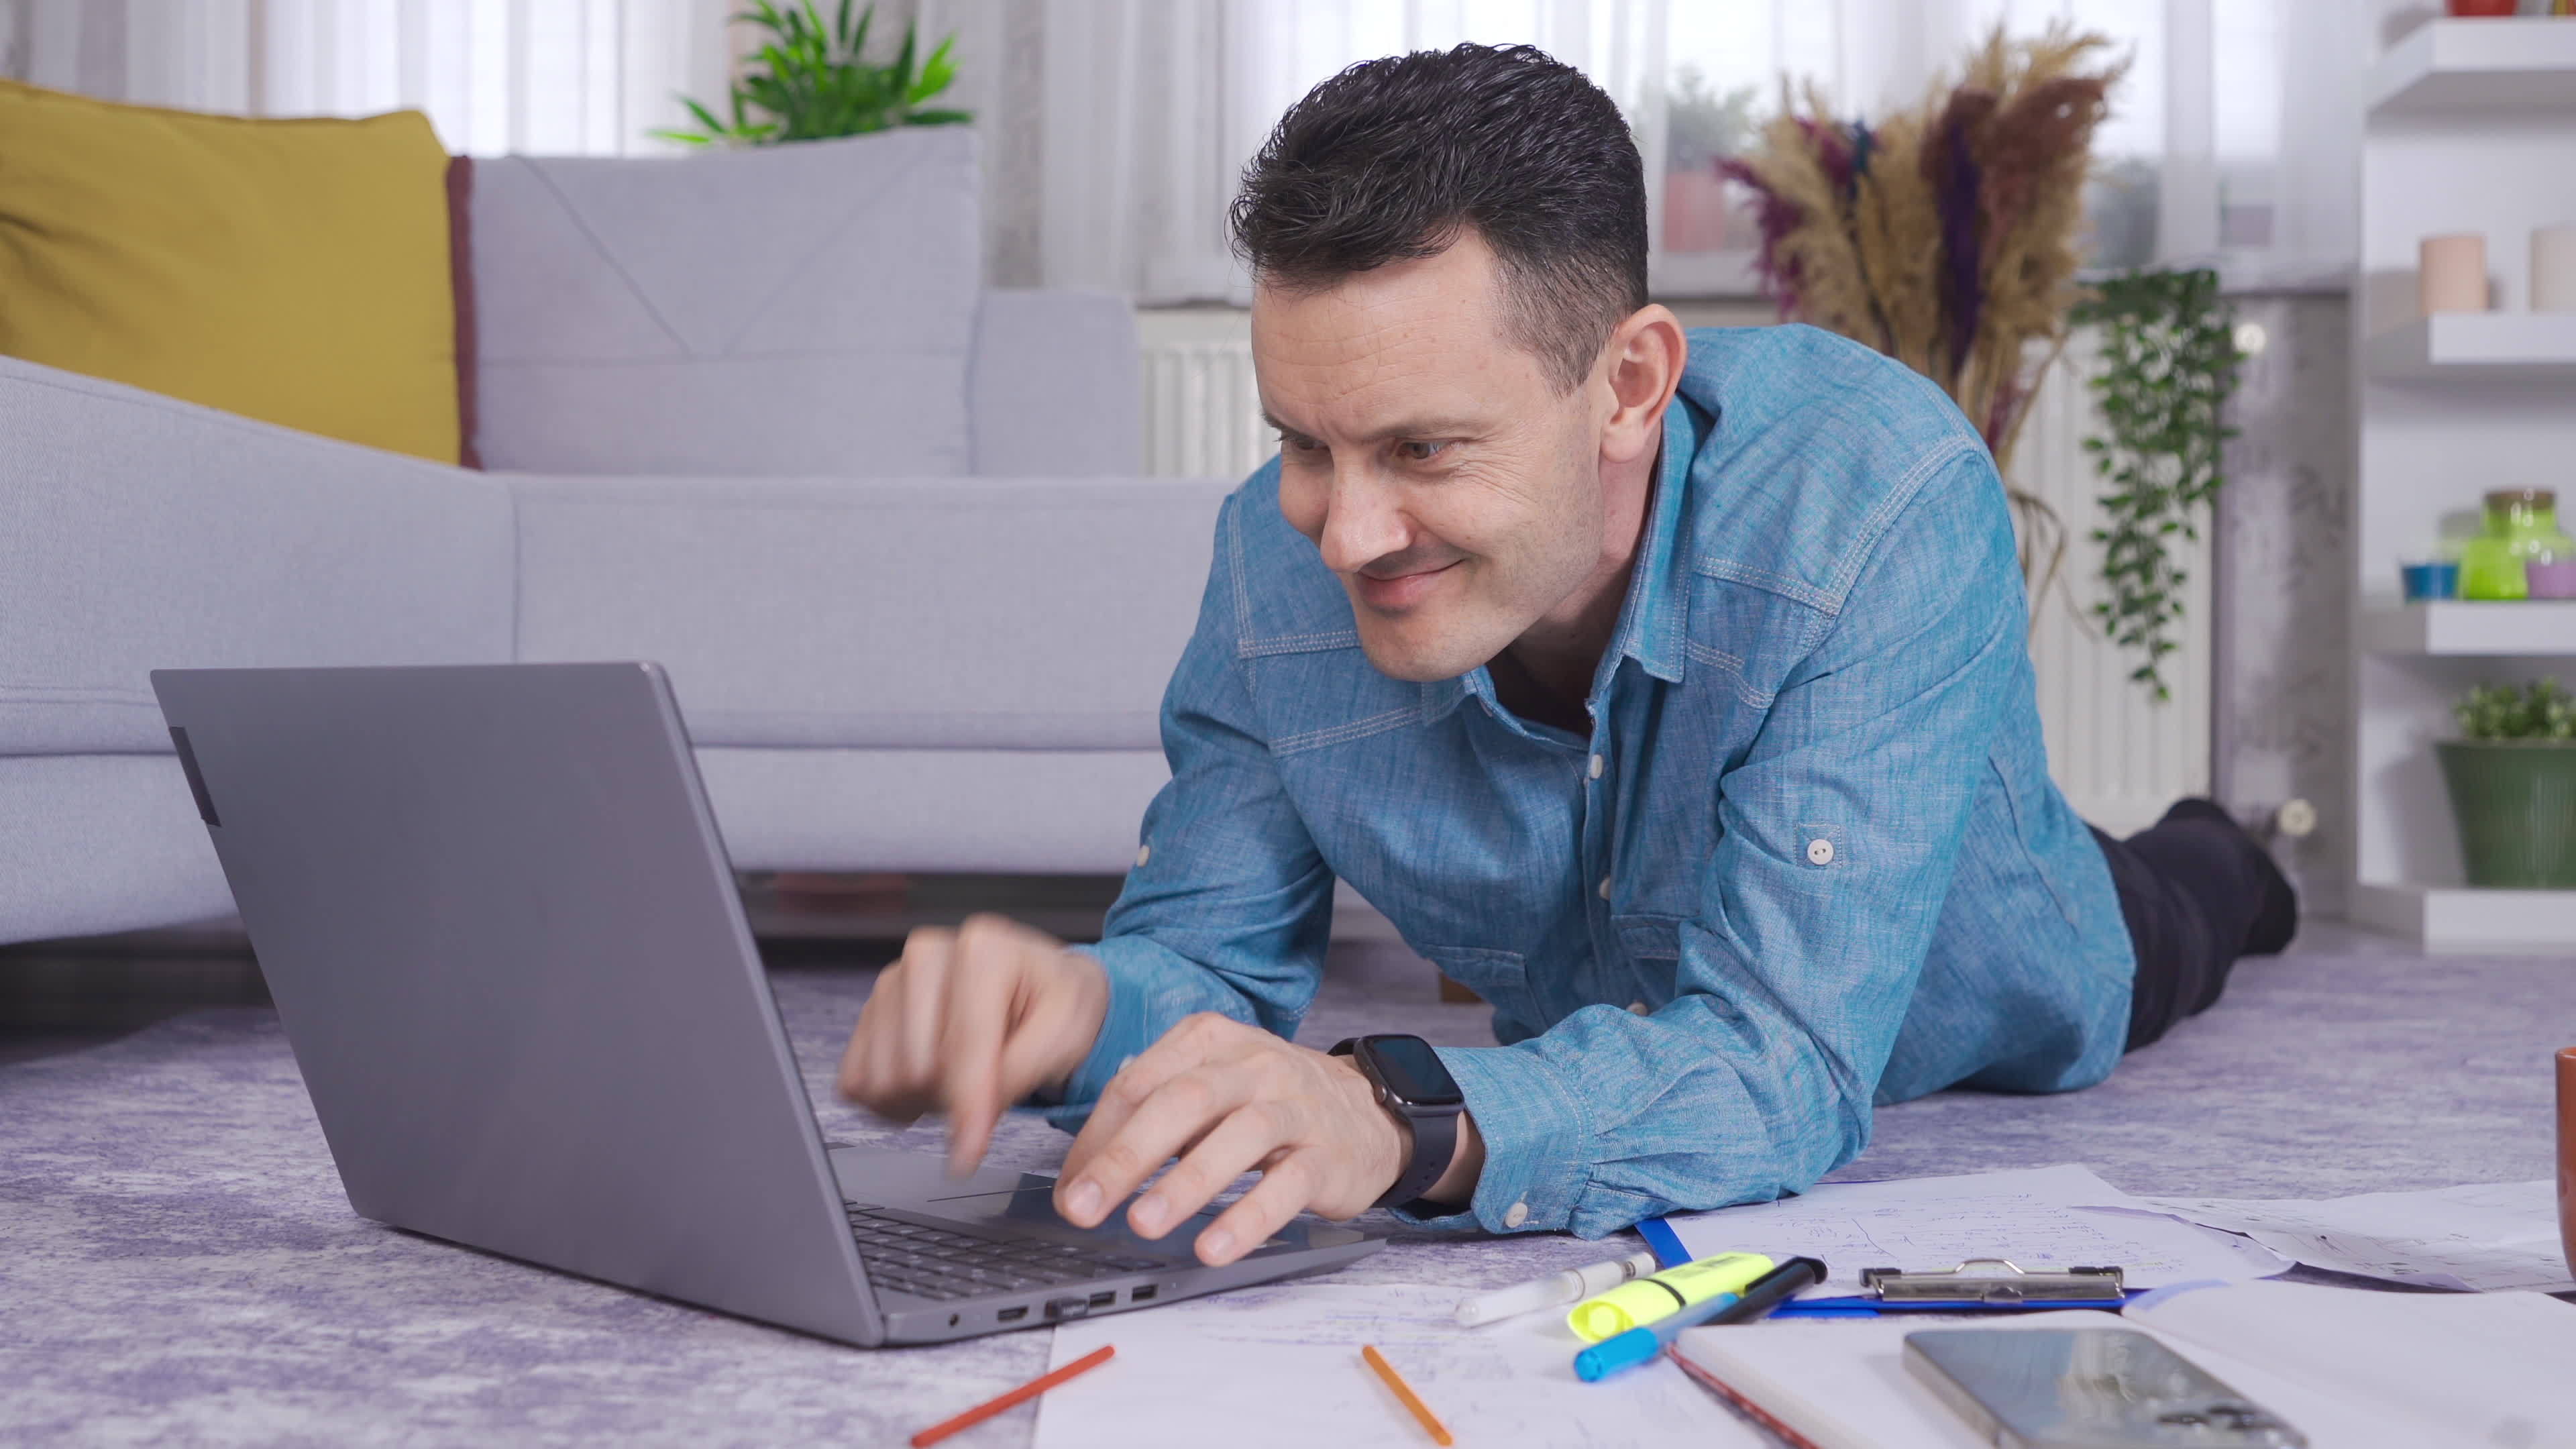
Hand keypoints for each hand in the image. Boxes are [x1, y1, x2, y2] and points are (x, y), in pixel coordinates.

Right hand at [835, 914, 1109, 1175]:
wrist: (1036, 987)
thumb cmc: (1052, 1005)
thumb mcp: (1064, 1035)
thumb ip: (1017, 1076)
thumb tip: (966, 1131)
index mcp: (982, 949)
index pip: (963, 1046)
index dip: (968, 1108)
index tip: (968, 1154)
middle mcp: (927, 956)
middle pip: (916, 1068)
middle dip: (949, 1097)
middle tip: (984, 1085)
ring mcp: (891, 982)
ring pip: (882, 1079)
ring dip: (920, 1099)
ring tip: (959, 1079)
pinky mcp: (868, 1013)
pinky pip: (857, 1081)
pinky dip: (889, 1100)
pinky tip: (927, 1085)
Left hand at [1051, 1014, 1450, 1266]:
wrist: (1370, 1112)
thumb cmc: (1272, 1101)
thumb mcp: (1211, 1085)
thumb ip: (1152, 1109)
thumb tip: (1083, 1164)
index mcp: (1210, 1040)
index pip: (1140, 1083)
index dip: (1097, 1138)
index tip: (1069, 1186)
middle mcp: (1253, 1065)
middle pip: (1182, 1100)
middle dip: (1125, 1155)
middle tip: (1084, 1205)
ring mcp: (1294, 1107)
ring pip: (1237, 1137)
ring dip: (1184, 1183)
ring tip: (1142, 1224)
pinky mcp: (1326, 1155)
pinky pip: (1287, 1185)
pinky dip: (1248, 1218)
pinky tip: (1214, 1247)